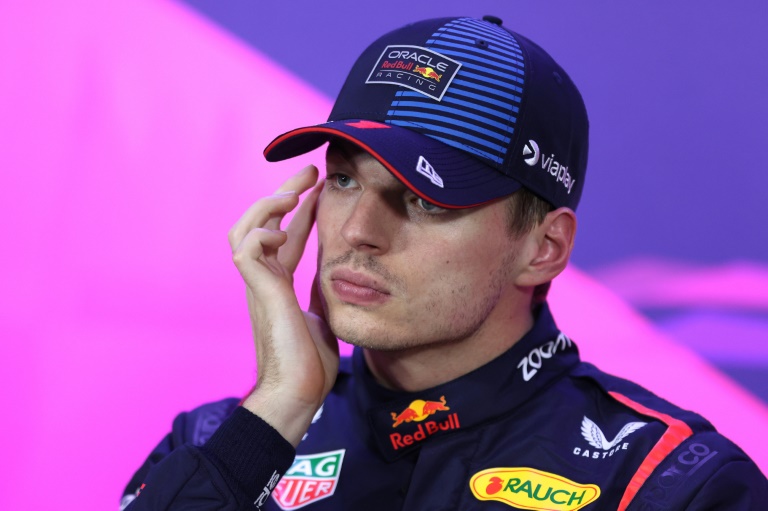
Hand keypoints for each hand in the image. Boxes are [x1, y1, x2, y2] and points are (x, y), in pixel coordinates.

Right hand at [228, 165, 337, 445]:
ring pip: (244, 229)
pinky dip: (261, 233)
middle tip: (309, 172)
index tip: (319, 189)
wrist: (300, 393)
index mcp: (279, 285)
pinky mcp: (259, 291)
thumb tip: (337, 273)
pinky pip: (246, 250)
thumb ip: (323, 291)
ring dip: (266, 206)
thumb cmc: (310, 364)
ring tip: (292, 192)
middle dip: (283, 194)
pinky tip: (281, 231)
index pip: (287, 237)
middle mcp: (264, 280)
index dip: (301, 212)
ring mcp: (258, 285)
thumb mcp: (324, 315)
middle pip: (262, 224)